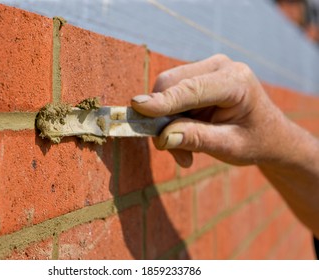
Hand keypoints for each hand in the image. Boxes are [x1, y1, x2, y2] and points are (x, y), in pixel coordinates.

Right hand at [131, 54, 289, 167]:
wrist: (269, 135)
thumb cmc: (255, 141)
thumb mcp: (230, 147)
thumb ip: (197, 139)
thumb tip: (162, 138)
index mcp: (235, 80)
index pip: (190, 89)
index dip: (163, 101)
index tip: (137, 108)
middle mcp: (219, 66)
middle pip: (171, 83)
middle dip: (162, 117)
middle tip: (171, 150)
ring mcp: (207, 69)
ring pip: (166, 90)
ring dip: (166, 122)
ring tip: (185, 152)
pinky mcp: (197, 77)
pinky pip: (170, 95)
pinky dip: (170, 119)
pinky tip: (185, 138)